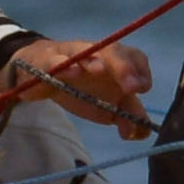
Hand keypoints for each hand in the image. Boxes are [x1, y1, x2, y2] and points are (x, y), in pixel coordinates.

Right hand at [0, 30, 153, 132]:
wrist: (40, 74)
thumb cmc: (79, 87)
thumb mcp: (106, 104)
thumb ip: (126, 115)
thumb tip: (140, 133)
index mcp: (115, 63)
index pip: (134, 57)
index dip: (141, 70)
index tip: (143, 89)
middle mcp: (97, 54)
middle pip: (113, 50)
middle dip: (123, 67)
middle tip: (131, 87)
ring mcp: (72, 55)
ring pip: (85, 51)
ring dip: (93, 60)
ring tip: (100, 70)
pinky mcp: (48, 61)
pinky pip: (55, 61)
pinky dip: (62, 65)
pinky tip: (71, 72)